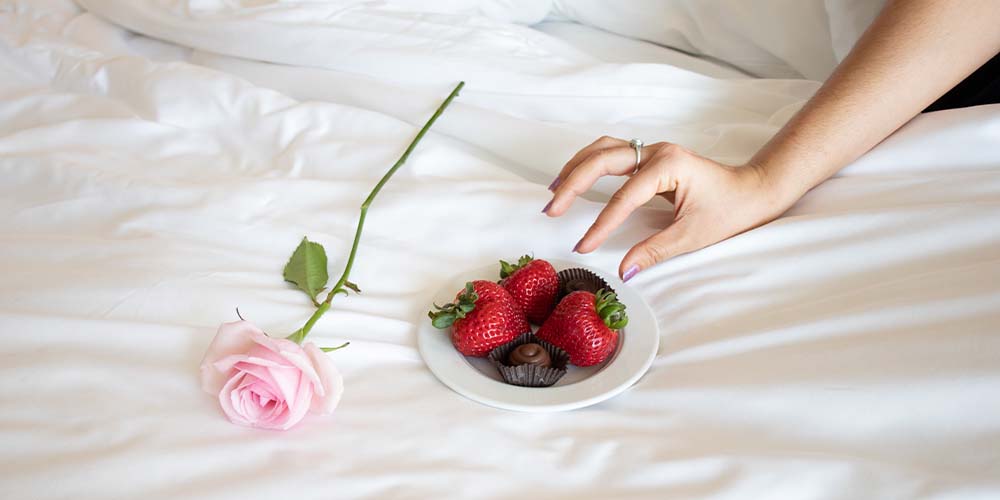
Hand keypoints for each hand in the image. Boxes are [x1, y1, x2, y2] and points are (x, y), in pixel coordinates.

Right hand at [543, 136, 794, 280]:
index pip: (624, 196)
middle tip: (552, 209)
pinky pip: (612, 154)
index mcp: (669, 166)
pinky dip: (589, 164)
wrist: (755, 190)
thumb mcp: (694, 236)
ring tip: (555, 191)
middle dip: (573, 183)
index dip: (601, 224)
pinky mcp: (651, 158)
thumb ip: (655, 251)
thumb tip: (625, 271)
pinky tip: (575, 179)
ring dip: (576, 167)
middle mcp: (658, 151)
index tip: (584, 246)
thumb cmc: (732, 210)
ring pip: (603, 149)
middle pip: (602, 158)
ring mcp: (653, 151)